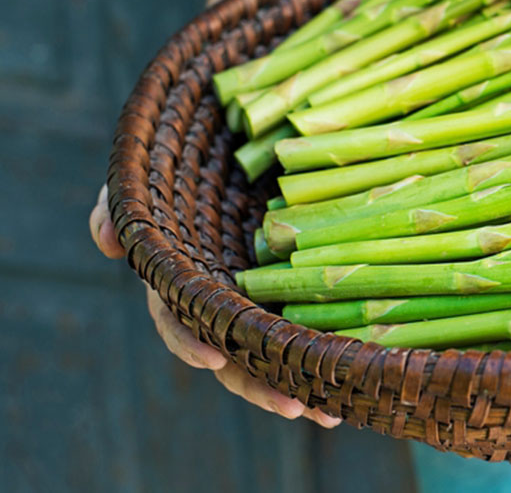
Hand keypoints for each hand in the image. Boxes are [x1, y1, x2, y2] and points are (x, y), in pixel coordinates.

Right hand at [90, 185, 340, 427]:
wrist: (239, 145)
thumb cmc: (186, 166)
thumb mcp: (147, 177)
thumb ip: (118, 203)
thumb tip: (106, 243)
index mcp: (184, 282)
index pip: (178, 321)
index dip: (189, 342)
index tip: (212, 359)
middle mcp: (223, 300)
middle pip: (235, 355)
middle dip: (261, 386)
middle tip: (295, 407)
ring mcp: (262, 299)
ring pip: (276, 354)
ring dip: (300, 386)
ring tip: (331, 412)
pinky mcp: (299, 289)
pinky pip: (311, 329)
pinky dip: (327, 357)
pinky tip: (356, 381)